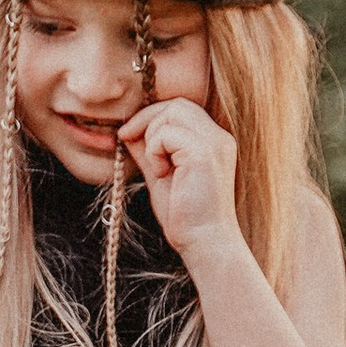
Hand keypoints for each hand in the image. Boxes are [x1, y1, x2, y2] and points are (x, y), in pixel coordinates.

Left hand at [119, 96, 240, 265]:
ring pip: (172, 112)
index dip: (151, 116)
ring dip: (152, 136)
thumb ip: (149, 151)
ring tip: (157, 167)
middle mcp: (219, 137)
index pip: (181, 109)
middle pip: (177, 104)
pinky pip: (167, 133)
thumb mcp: (161, 175)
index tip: (127, 135)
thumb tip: (129, 132)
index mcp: (213, 141)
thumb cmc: (184, 215)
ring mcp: (214, 143)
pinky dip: (155, 150)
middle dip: (146, 118)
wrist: (203, 242)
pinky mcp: (203, 153)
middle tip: (126, 139)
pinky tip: (163, 173)